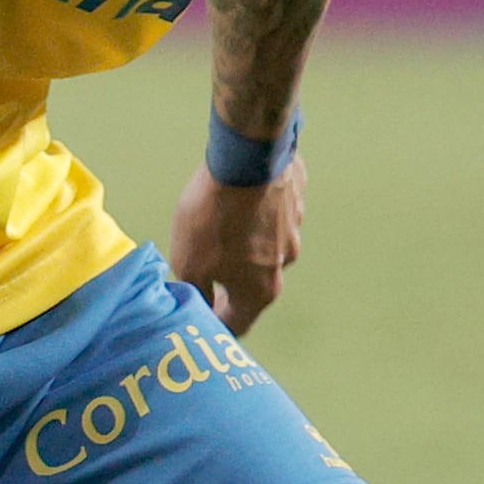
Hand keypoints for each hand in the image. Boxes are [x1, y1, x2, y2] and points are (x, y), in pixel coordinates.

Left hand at [168, 161, 303, 334]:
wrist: (247, 158)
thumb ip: (196, 291)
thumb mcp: (189, 263)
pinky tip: (234, 199)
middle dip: (226, 284)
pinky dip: (253, 214)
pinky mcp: (294, 198)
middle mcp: (284, 264)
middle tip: (202, 272)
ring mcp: (293, 230)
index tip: (199, 320)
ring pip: (263, 247)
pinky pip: (269, 214)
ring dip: (241, 244)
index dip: (215, 325)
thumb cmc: (214, 218)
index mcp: (261, 289)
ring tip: (215, 227)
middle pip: (252, 285)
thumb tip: (201, 305)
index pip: (238, 324)